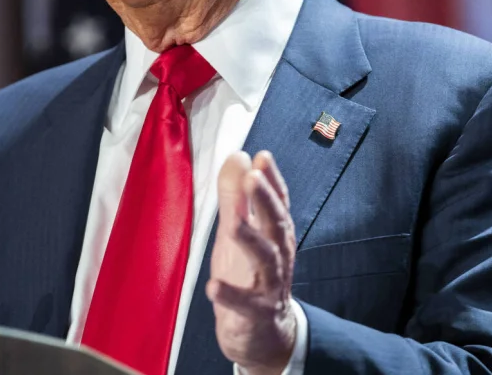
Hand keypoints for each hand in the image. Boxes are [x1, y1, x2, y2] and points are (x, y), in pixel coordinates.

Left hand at [207, 151, 297, 374]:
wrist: (264, 334)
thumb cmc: (249, 275)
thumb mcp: (239, 232)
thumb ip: (235, 196)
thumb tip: (239, 155)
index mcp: (275, 234)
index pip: (278, 202)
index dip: (272, 179)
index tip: (262, 156)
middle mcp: (278, 255)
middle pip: (276, 224)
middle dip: (265, 200)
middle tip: (253, 177)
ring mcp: (270, 285)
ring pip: (265, 259)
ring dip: (250, 239)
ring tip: (232, 224)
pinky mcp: (257, 313)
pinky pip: (245, 305)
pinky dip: (230, 295)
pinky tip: (213, 286)